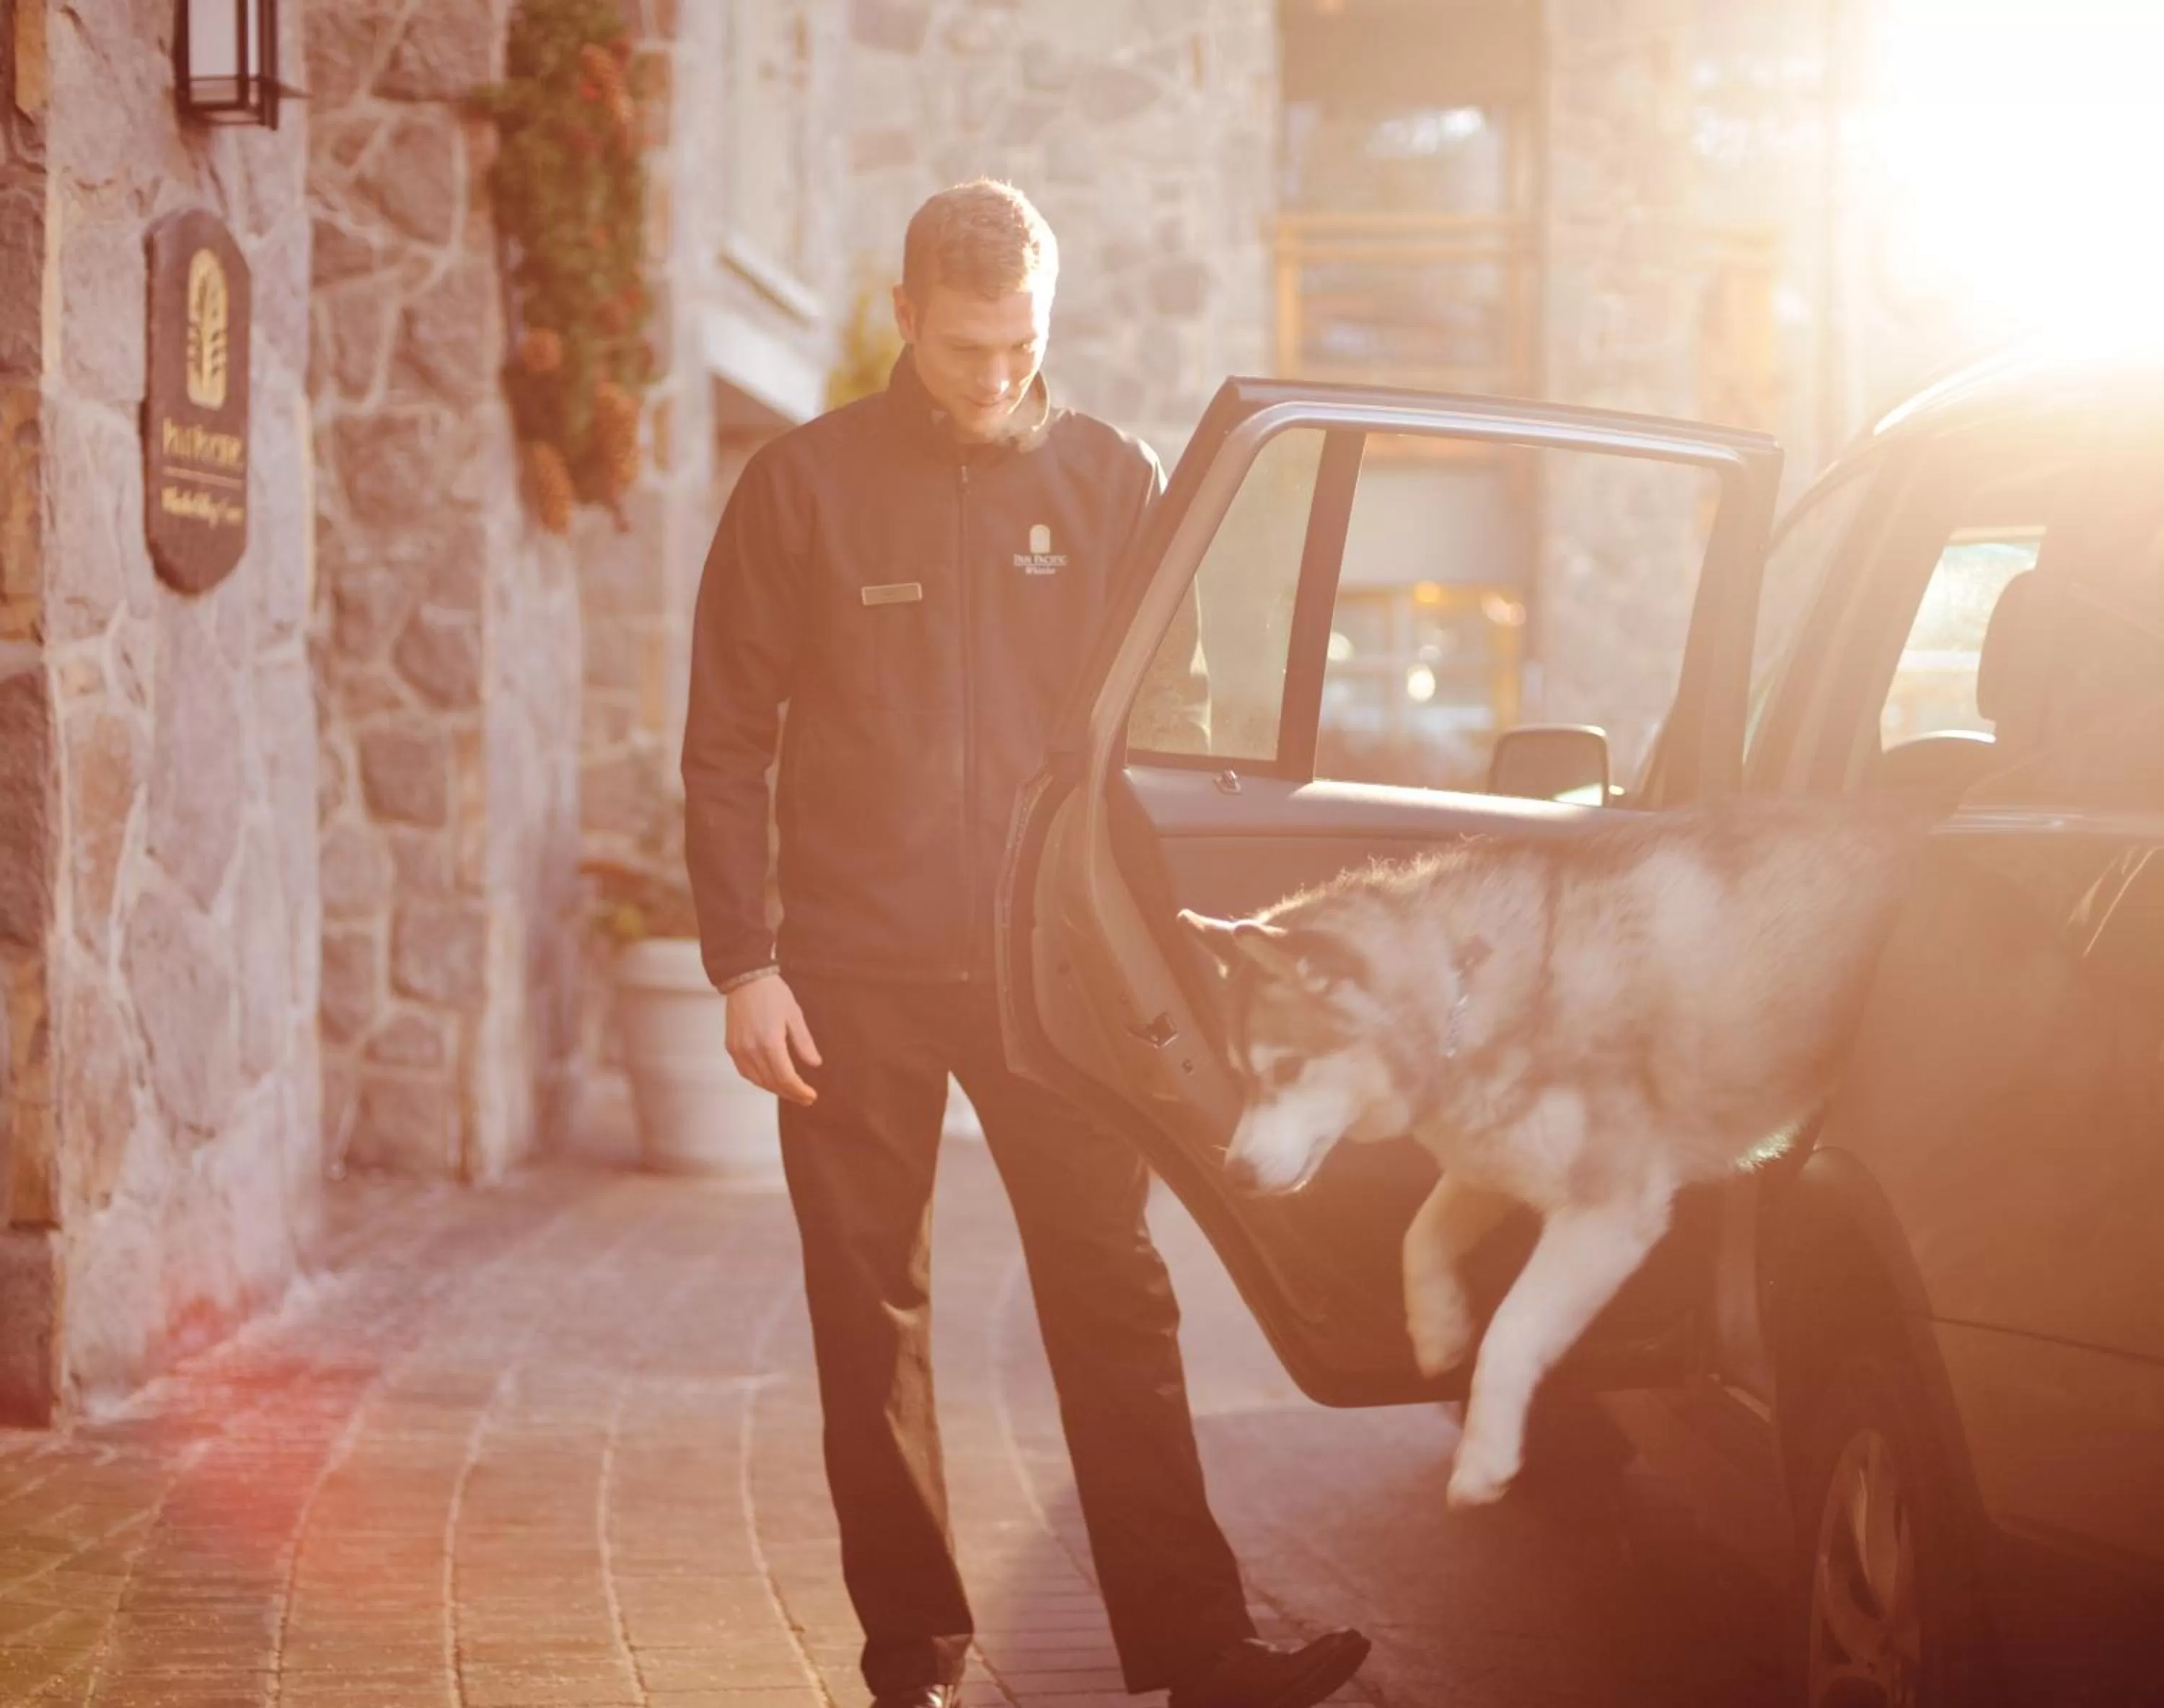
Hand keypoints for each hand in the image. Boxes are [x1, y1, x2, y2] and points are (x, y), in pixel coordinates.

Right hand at [725, 974, 821, 1105]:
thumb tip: (815, 1064)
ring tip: (791, 1091)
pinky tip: (770, 1080)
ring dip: (775, 1089)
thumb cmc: (772, 994)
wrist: (745, 979)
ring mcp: (739, 1050)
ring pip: (758, 1081)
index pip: (786, 1078)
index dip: (799, 1090)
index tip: (811, 1096)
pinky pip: (746, 1072)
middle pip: (772, 1083)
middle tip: (806, 1098)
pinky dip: (759, 1080)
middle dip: (790, 1093)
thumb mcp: (794, 1015)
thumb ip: (804, 1042)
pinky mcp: (731, 1047)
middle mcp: (751, 1050)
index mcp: (770, 1043)